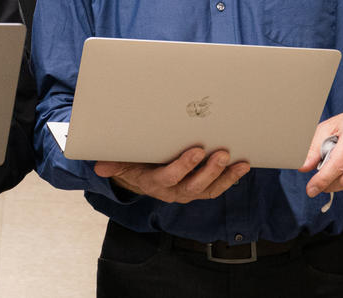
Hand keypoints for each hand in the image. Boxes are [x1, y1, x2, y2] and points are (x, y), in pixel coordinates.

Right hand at [94, 148, 249, 203]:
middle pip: (193, 186)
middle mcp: (173, 192)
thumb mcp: (121, 163)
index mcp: (154, 183)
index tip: (196, 150)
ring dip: (225, 176)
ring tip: (238, 162)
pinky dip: (231, 178)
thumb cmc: (134, 164)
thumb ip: (113, 164)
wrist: (142, 178)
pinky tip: (243, 165)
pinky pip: (218, 188)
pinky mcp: (201, 190)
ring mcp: (189, 192)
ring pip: (209, 189)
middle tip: (221, 153)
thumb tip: (99, 167)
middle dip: (209, 170)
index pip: (170, 177)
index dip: (183, 166)